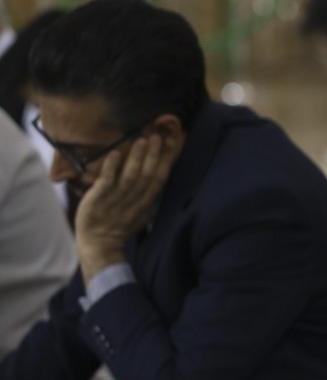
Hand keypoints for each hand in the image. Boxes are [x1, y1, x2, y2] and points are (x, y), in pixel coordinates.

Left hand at [76, 133, 177, 283]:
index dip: (168, 160)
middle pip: (148, 174)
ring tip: (142, 140)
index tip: (173, 144)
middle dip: (154, 155)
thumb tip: (160, 177)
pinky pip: (107, 180)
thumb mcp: (143, 213)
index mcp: (147, 202)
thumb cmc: (120, 226)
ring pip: (131, 175)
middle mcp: (135, 199)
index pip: (161, 178)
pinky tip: (116, 153)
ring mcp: (117, 199)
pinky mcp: (99, 198)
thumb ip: (150, 196)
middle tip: (157, 136)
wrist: (100, 243)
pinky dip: (112, 167)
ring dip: (137, 157)